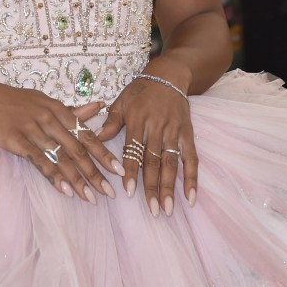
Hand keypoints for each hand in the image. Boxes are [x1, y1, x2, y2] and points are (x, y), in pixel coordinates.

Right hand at [0, 80, 123, 203]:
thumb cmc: (16, 100)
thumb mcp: (46, 100)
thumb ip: (72, 111)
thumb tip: (99, 106)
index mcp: (59, 109)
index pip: (87, 135)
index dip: (104, 154)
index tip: (119, 171)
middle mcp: (50, 119)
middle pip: (77, 149)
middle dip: (95, 172)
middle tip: (110, 192)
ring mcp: (33, 129)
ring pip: (61, 157)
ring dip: (77, 180)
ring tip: (90, 198)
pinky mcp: (17, 140)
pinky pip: (39, 160)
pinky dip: (53, 176)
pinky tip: (64, 190)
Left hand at [96, 73, 195, 216]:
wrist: (169, 75)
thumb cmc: (141, 90)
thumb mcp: (121, 101)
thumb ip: (110, 122)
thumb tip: (95, 139)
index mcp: (138, 119)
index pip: (134, 150)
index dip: (131, 171)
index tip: (129, 192)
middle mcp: (157, 127)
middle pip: (154, 161)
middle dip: (152, 187)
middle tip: (152, 210)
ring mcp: (175, 132)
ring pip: (172, 163)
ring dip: (170, 187)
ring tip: (168, 209)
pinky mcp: (188, 134)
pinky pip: (191, 159)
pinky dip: (192, 178)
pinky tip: (190, 197)